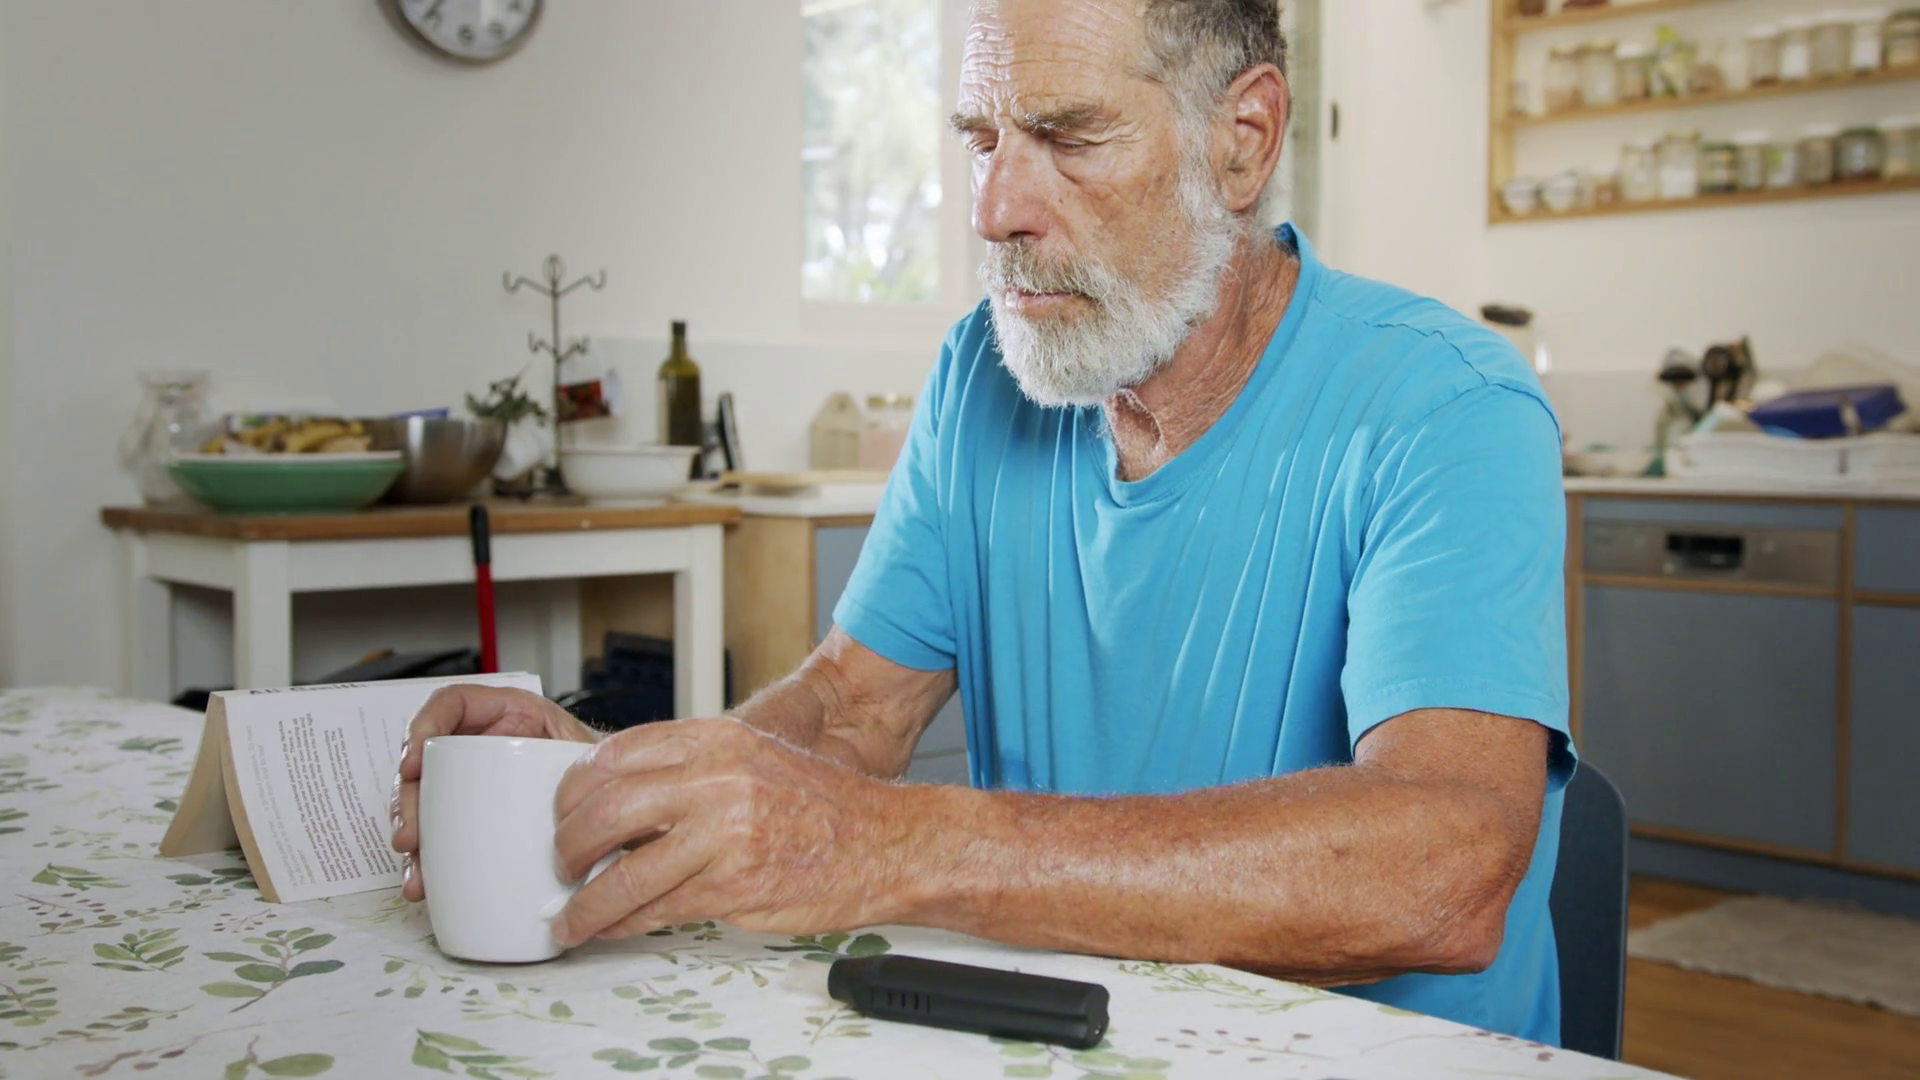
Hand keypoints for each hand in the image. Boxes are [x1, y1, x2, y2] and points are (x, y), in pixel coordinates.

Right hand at [389, 684, 598, 900]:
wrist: (615, 803)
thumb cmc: (605, 771)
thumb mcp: (590, 754)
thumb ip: (580, 761)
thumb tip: (567, 795)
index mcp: (512, 715)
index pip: (453, 704)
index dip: (425, 726)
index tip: (413, 763)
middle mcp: (484, 743)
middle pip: (427, 760)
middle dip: (409, 799)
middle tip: (410, 834)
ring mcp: (473, 780)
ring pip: (423, 798)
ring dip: (412, 833)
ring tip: (415, 867)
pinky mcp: (470, 816)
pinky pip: (436, 830)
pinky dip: (425, 857)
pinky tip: (423, 879)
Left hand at [548, 716, 910, 946]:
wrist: (888, 842)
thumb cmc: (825, 807)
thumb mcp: (754, 759)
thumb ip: (692, 772)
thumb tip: (622, 804)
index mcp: (716, 739)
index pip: (615, 753)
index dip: (574, 787)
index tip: (563, 811)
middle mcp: (716, 778)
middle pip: (605, 808)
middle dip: (567, 843)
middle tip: (560, 861)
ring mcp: (724, 833)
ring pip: (623, 870)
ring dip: (584, 900)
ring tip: (569, 915)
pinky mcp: (733, 886)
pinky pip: (656, 909)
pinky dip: (621, 924)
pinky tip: (608, 928)